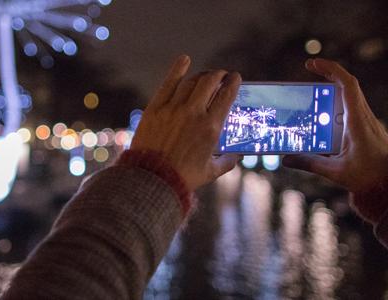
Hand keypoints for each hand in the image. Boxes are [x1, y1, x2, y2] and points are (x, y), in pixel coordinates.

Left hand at [130, 55, 242, 189]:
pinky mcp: (155, 108)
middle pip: (210, 82)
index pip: (227, 95)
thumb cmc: (183, 177)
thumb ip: (227, 162)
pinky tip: (184, 60)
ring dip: (202, 75)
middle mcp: (194, 113)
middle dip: (219, 75)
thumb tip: (236, 157)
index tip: (235, 78)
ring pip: (191, 81)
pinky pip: (168, 83)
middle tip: (221, 75)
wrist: (152, 178)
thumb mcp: (211, 172)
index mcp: (211, 127)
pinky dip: (178, 69)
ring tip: (205, 76)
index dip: (233, 82)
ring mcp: (173, 108)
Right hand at [283, 58, 387, 192]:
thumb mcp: (336, 171)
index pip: (347, 84)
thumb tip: (286, 159)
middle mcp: (364, 116)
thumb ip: (310, 163)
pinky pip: (352, 109)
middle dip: (328, 73)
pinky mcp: (368, 129)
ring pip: (350, 96)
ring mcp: (368, 121)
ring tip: (312, 92)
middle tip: (309, 70)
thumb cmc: (370, 177)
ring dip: (332, 88)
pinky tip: (324, 115)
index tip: (312, 64)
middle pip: (348, 85)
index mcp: (357, 120)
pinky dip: (337, 104)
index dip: (330, 69)